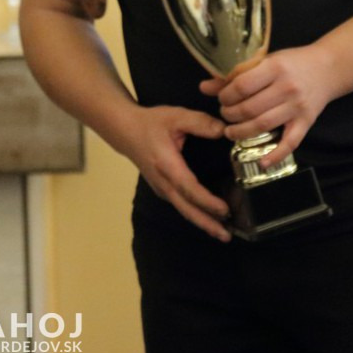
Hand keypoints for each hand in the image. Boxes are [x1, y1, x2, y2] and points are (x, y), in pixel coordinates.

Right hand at [114, 104, 231, 239]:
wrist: (125, 130)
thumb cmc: (151, 123)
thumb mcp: (176, 116)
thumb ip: (200, 122)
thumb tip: (223, 132)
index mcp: (167, 165)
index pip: (189, 188)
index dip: (206, 201)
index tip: (224, 210)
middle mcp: (163, 182)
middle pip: (186, 208)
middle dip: (206, 223)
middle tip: (226, 236)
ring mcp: (161, 188)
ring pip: (183, 209)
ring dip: (202, 222)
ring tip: (222, 233)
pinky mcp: (162, 189)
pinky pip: (180, 205)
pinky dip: (195, 214)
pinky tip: (209, 218)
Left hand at [199, 47, 335, 167]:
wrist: (328, 68)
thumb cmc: (292, 62)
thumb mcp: (264, 61)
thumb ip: (235, 75)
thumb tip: (204, 87)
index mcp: (275, 68)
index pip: (243, 85)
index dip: (226, 96)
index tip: (221, 99)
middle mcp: (287, 88)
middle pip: (250, 108)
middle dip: (230, 115)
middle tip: (225, 115)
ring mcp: (297, 107)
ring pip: (263, 125)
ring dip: (242, 132)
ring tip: (230, 132)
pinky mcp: (307, 122)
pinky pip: (291, 143)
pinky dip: (276, 155)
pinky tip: (261, 161)